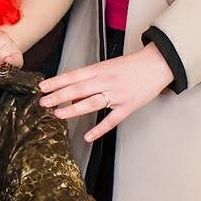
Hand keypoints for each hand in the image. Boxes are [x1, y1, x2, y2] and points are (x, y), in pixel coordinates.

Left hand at [39, 44, 174, 142]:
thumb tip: (71, 93)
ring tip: (58, 114)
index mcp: (100, 69)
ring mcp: (117, 94)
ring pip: (92, 103)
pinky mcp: (128, 106)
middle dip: (59, 96)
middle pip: (79, 89)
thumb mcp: (107, 67)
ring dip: (73, 109)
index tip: (43, 87)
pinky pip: (111, 120)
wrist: (157, 64)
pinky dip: (99, 129)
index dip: (57, 82)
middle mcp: (106, 81)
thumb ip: (89, 79)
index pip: (74, 75)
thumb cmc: (131, 66)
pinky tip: (88, 136)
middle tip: (44, 102)